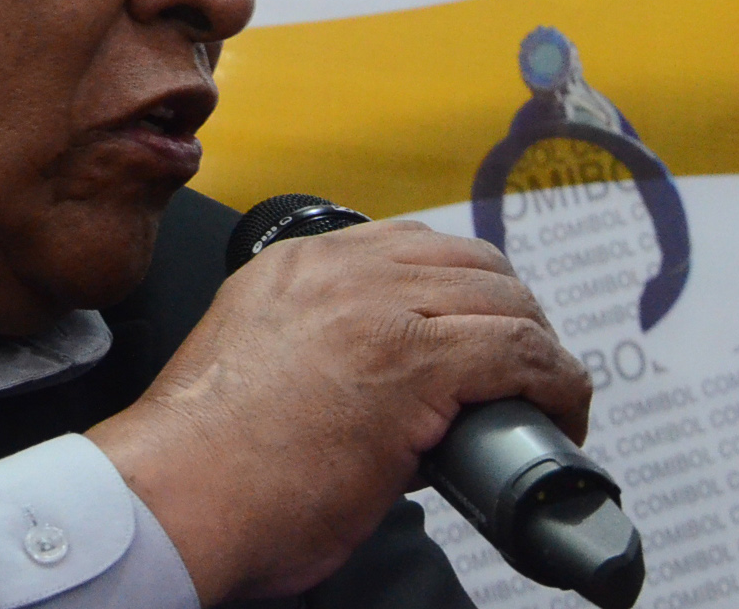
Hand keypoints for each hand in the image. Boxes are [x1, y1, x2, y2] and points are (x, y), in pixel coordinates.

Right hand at [86, 221, 590, 603]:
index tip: (477, 329)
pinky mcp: (415, 362)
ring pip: (504, 297)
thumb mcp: (258, 364)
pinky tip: (562, 411)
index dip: (462, 289)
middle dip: (510, 311)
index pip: (410, 246)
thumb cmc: (202, 460)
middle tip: (524, 368)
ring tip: (548, 395)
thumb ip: (316, 351)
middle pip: (468, 261)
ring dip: (539, 346)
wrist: (176, 492)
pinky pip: (521, 352)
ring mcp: (378, 308)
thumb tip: (385, 394)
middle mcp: (338, 270)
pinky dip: (558, 381)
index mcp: (293, 265)